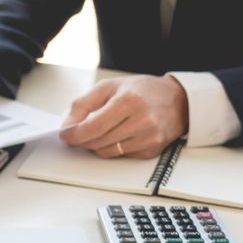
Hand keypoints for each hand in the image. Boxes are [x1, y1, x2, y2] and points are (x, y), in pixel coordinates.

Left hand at [59, 75, 188, 158]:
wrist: (178, 100)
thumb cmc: (142, 90)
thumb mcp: (109, 86)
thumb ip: (83, 104)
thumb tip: (67, 126)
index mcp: (128, 101)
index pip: (92, 127)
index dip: (74, 134)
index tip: (64, 135)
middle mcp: (141, 120)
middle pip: (97, 141)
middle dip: (83, 139)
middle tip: (79, 131)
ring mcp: (149, 138)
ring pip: (107, 152)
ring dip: (97, 144)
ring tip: (101, 130)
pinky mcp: (152, 150)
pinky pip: (121, 155)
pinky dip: (113, 147)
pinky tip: (120, 134)